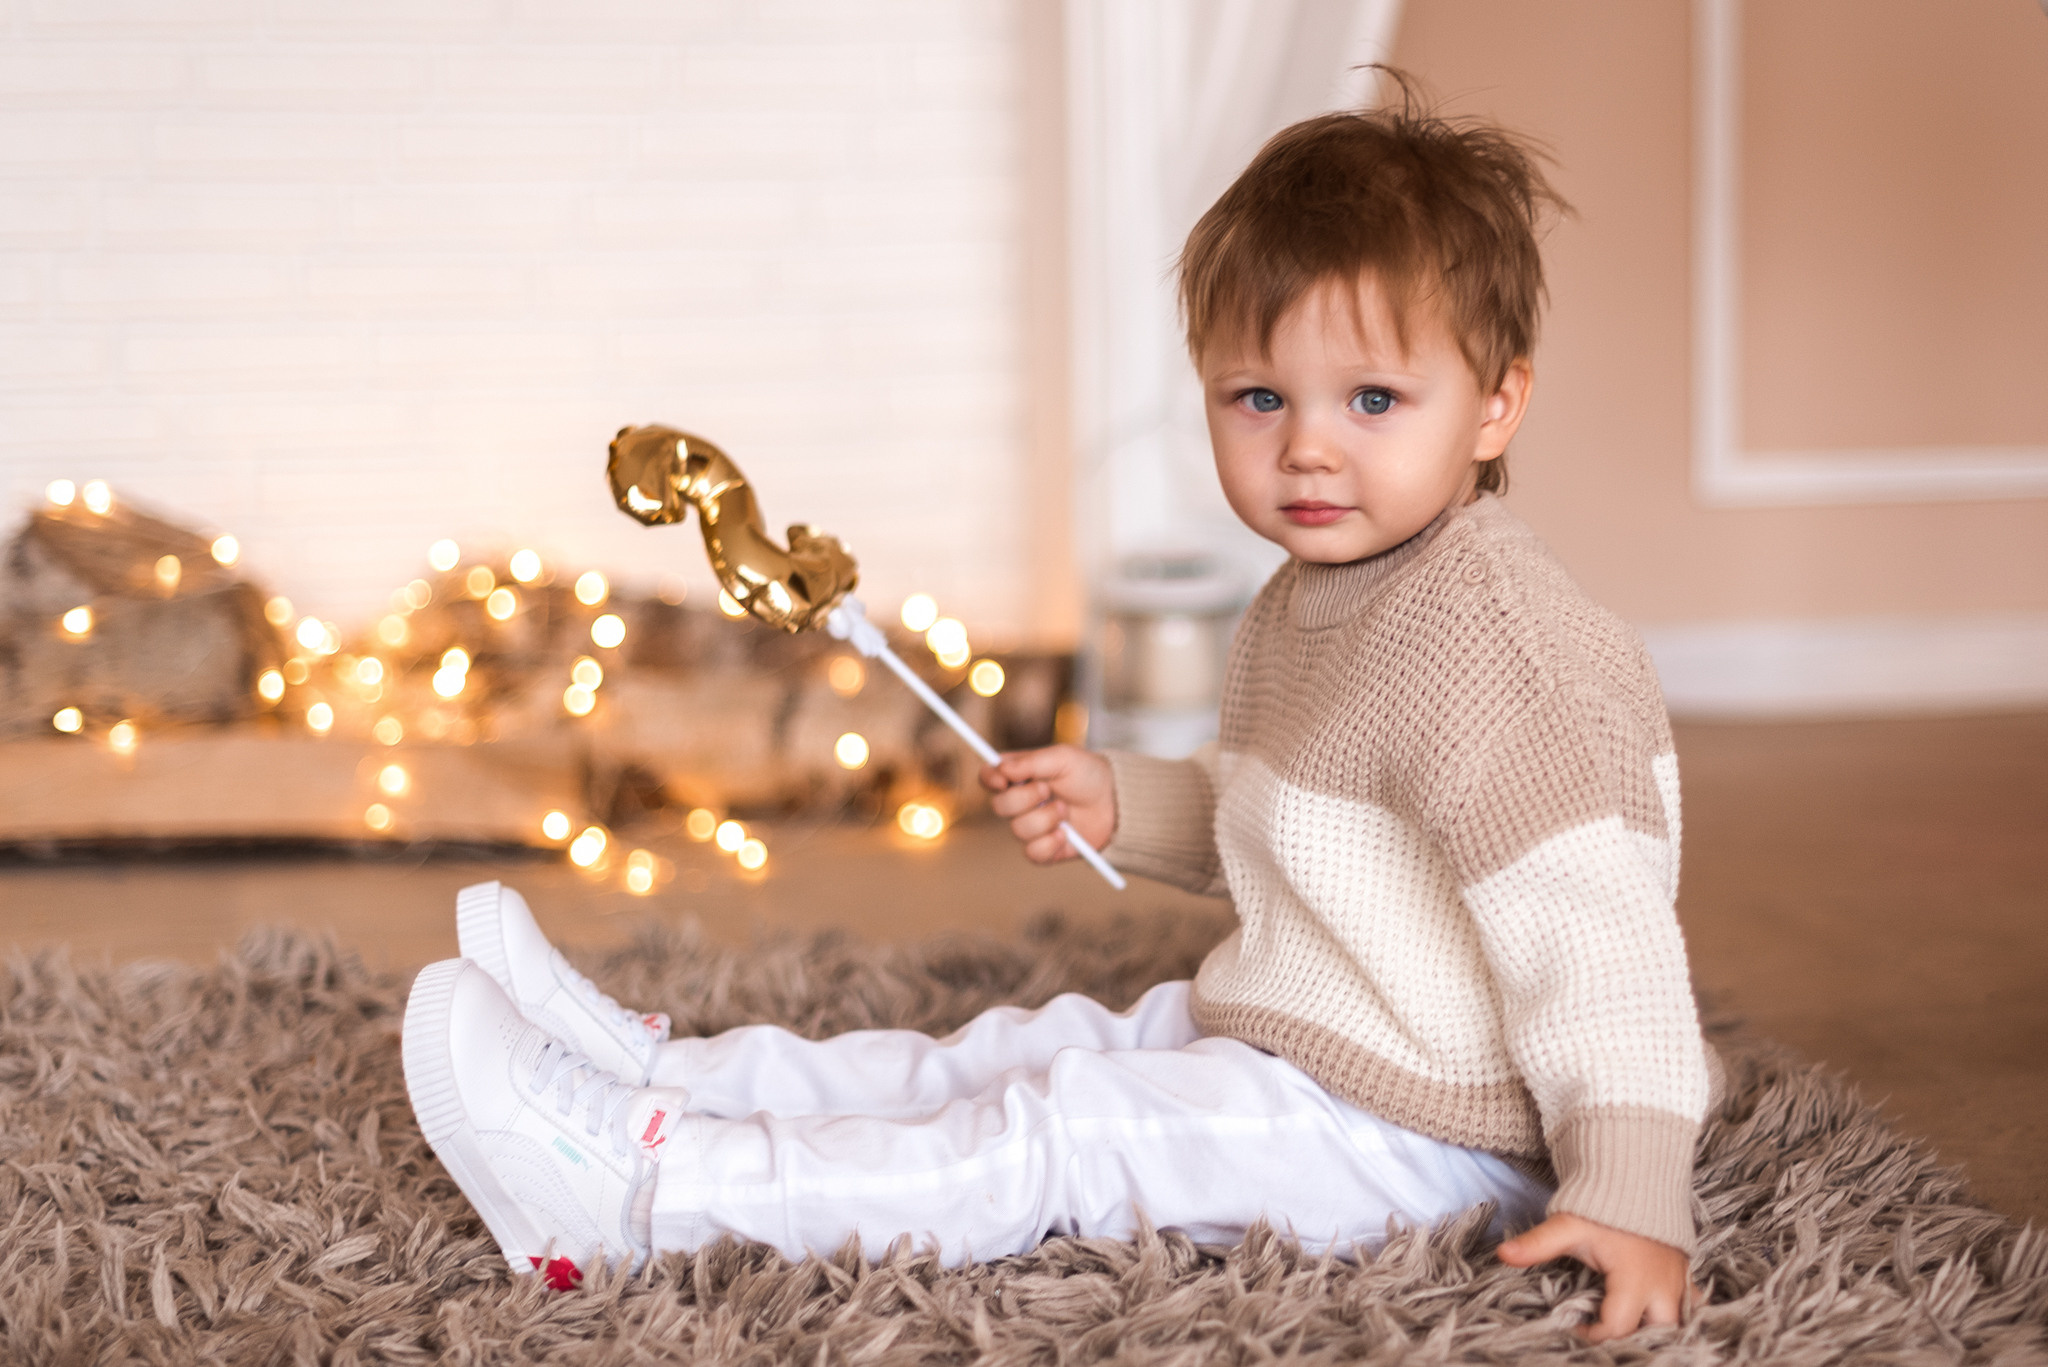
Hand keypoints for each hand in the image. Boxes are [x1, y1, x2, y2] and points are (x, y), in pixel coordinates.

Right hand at [979, 746, 1115, 864]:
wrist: (1116, 802)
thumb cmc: (1089, 774)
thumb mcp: (1062, 757)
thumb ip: (1030, 762)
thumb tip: (1001, 769)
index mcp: (1019, 775)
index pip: (988, 777)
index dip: (990, 779)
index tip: (1004, 780)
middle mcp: (1020, 801)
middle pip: (998, 806)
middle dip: (1025, 798)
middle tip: (1048, 789)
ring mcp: (1031, 826)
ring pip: (1018, 830)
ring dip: (1045, 818)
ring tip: (1066, 810)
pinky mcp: (1044, 849)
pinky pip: (1032, 853)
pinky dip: (1050, 843)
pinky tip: (1066, 833)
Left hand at [1496, 1213, 1697, 1341]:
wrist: (1637, 1173)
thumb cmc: (1604, 1204)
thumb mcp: (1568, 1225)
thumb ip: (1538, 1244)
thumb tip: (1502, 1255)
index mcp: (1635, 1280)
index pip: (1618, 1327)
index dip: (1594, 1335)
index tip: (1575, 1328)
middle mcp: (1664, 1286)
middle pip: (1658, 1333)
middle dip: (1635, 1341)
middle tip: (1607, 1337)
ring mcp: (1679, 1279)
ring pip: (1679, 1322)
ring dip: (1657, 1330)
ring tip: (1631, 1334)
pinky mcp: (1685, 1272)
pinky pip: (1691, 1304)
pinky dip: (1677, 1314)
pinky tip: (1657, 1318)